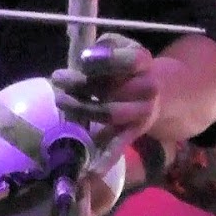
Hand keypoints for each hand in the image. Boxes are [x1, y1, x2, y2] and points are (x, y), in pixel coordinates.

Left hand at [49, 32, 160, 174]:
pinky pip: (118, 146)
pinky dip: (105, 160)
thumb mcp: (120, 45)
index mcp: (144, 62)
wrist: (158, 91)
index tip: (83, 61)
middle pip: (112, 90)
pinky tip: (91, 171)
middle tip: (57, 80)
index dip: (106, 61)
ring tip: (60, 100)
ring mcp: (140, 113)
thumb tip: (86, 57)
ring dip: (80, 109)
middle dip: (80, 85)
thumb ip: (105, 48)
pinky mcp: (132, 132)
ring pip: (108, 113)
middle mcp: (147, 88)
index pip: (130, 61)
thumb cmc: (128, 64)